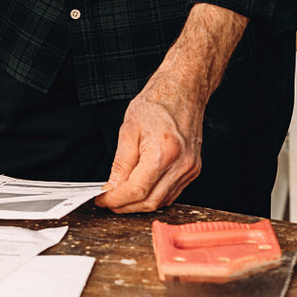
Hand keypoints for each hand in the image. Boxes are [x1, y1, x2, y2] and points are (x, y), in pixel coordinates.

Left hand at [95, 73, 205, 213]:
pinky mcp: (193, 170)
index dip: (116, 200)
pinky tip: (140, 189)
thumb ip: (120, 164)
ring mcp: (190, 169)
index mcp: (163, 153)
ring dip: (139, 204)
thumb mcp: (129, 130)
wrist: (183, 90)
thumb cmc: (158, 103)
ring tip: (121, 196)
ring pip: (161, 202)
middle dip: (125, 206)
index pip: (136, 190)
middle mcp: (181, 165)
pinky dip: (154, 196)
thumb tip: (112, 187)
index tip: (102, 200)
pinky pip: (171, 193)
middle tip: (108, 201)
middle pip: (150, 202)